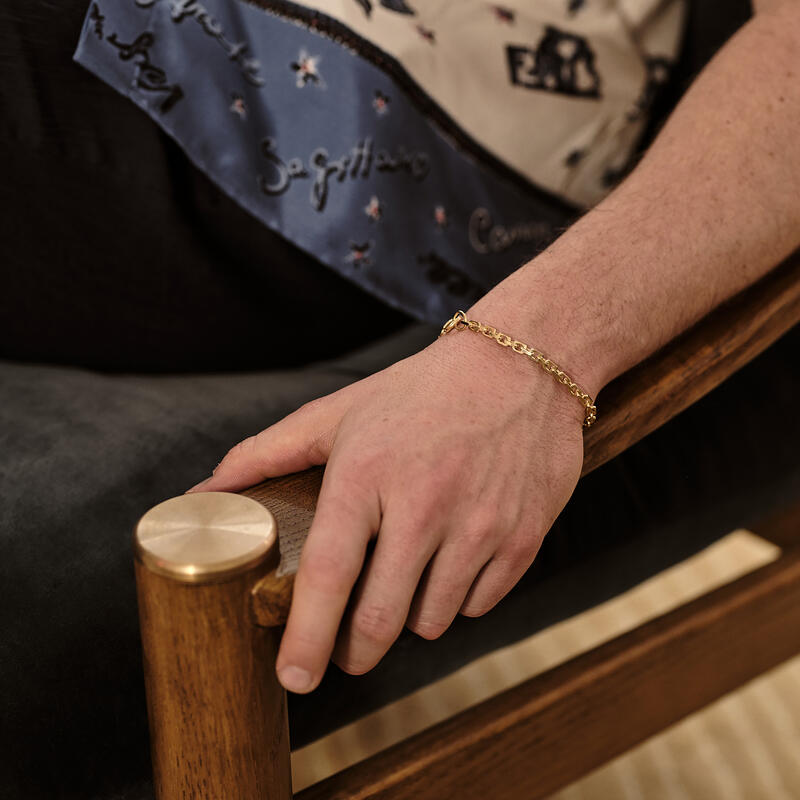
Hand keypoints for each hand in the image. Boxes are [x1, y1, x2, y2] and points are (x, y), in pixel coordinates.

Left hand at [188, 321, 585, 693]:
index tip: (292, 677)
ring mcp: (480, 524)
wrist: (520, 367)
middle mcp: (425, 504)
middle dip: (354, 651)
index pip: (328, 574)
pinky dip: (458, 598)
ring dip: (409, 617)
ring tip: (404, 580)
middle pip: (380, 620)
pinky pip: (479, 605)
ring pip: (432, 621)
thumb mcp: (341, 411)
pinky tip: (451, 562)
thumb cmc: (421, 391)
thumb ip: (267, 453)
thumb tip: (204, 493)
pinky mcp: (523, 537)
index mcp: (368, 473)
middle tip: (346, 648)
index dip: (305, 637)